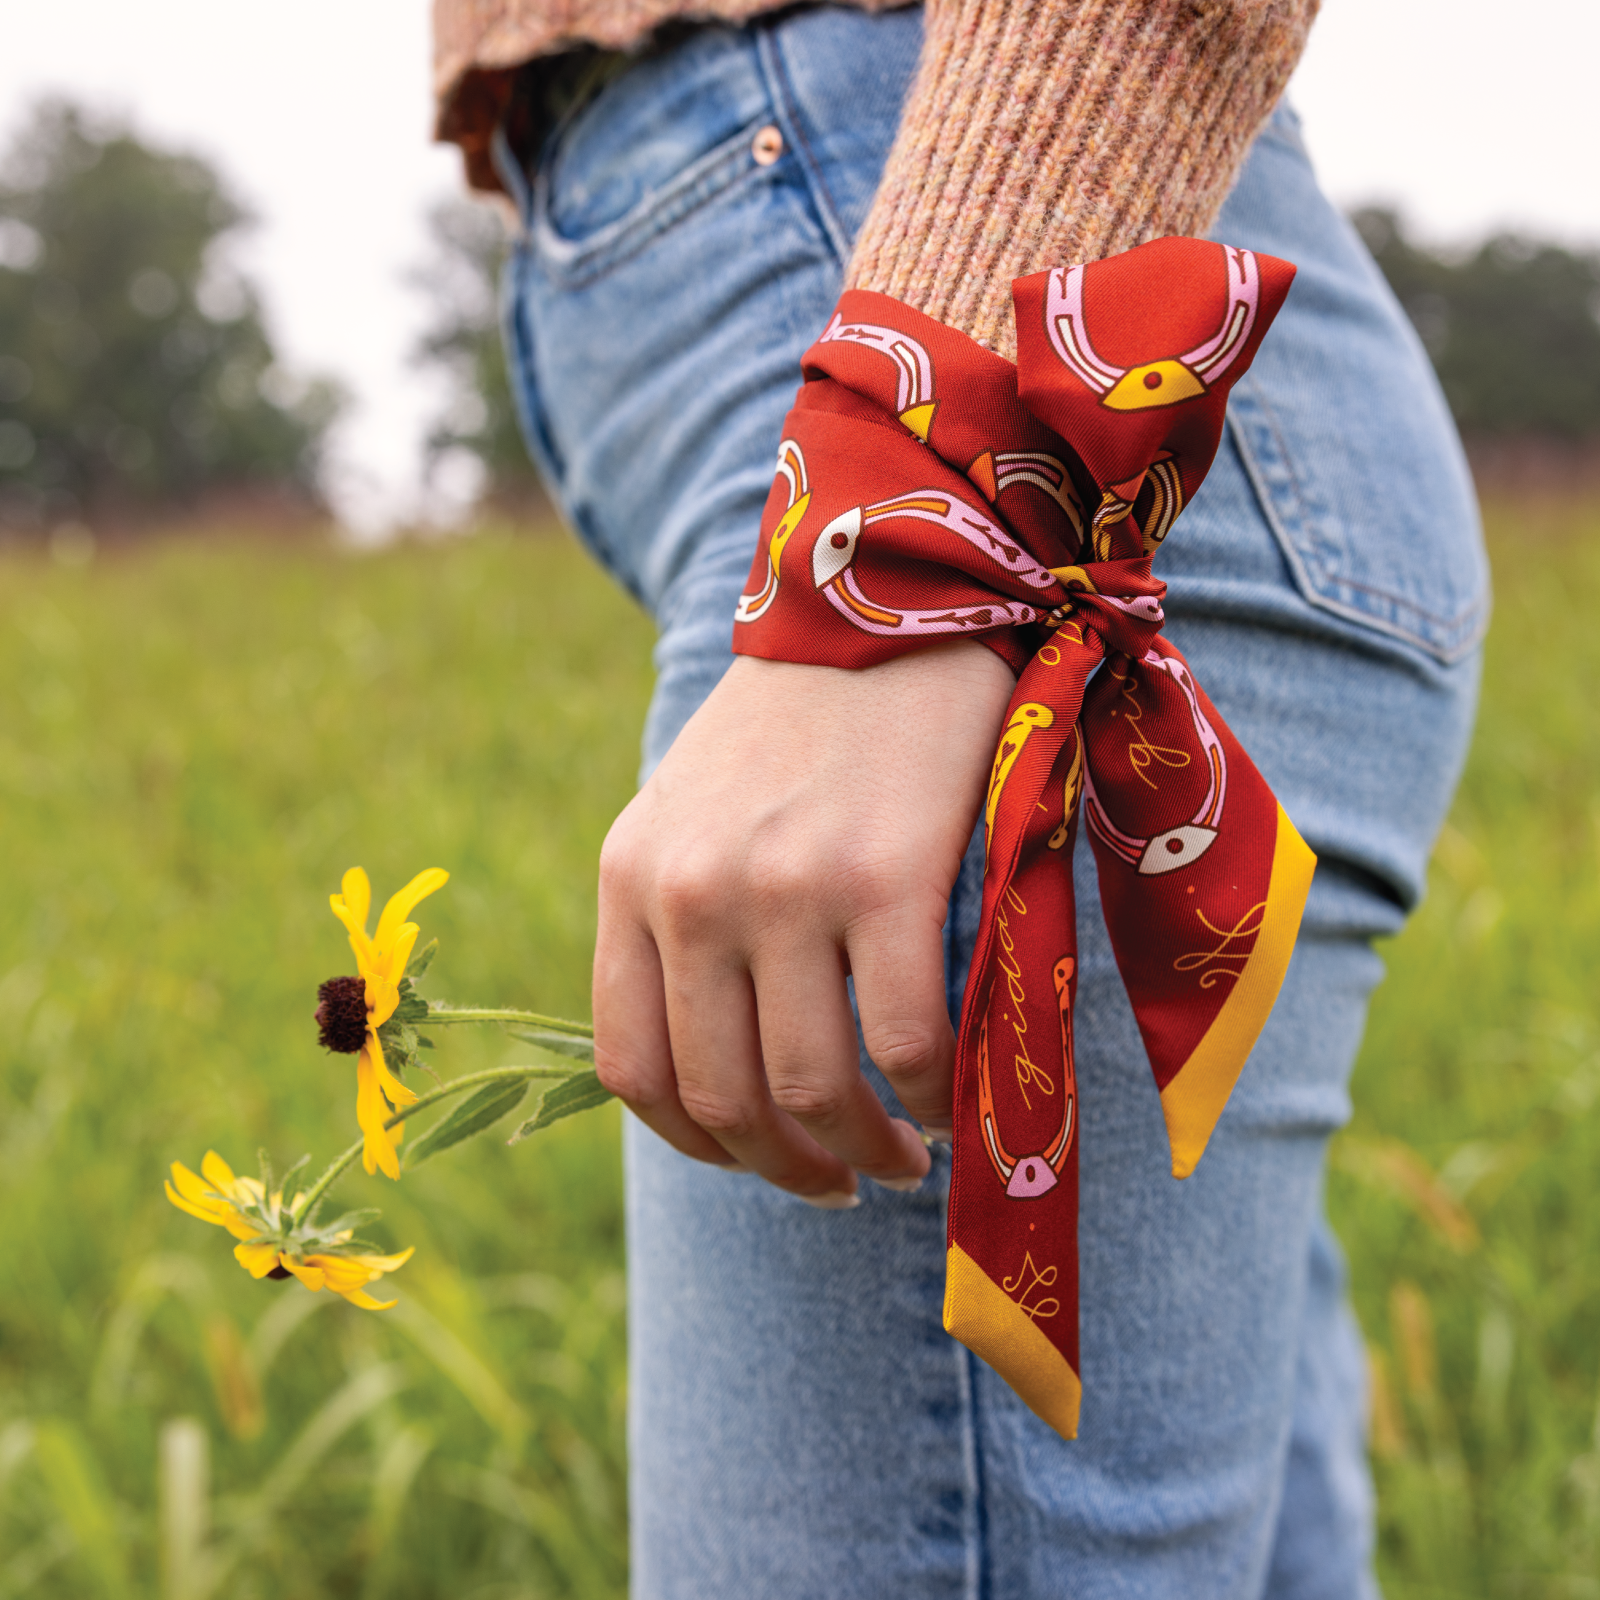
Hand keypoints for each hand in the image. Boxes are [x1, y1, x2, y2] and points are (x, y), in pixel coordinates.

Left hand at [593, 639, 1013, 1202]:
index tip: (756, 1161)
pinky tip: (947, 1101)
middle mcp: (692, 892)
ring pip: (812, 1088)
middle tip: (841, 1183)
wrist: (884, 607)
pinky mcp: (886, 877)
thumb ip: (677, 921)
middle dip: (786, 1170)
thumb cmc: (793, 727)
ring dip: (863, 1153)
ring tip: (900, 1160)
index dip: (698, 1143)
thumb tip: (719, 1062)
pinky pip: (905, 1041)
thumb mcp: (689, 813)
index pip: (632, 1068)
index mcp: (631, 880)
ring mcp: (786, 887)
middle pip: (723, 1097)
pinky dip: (930, 1097)